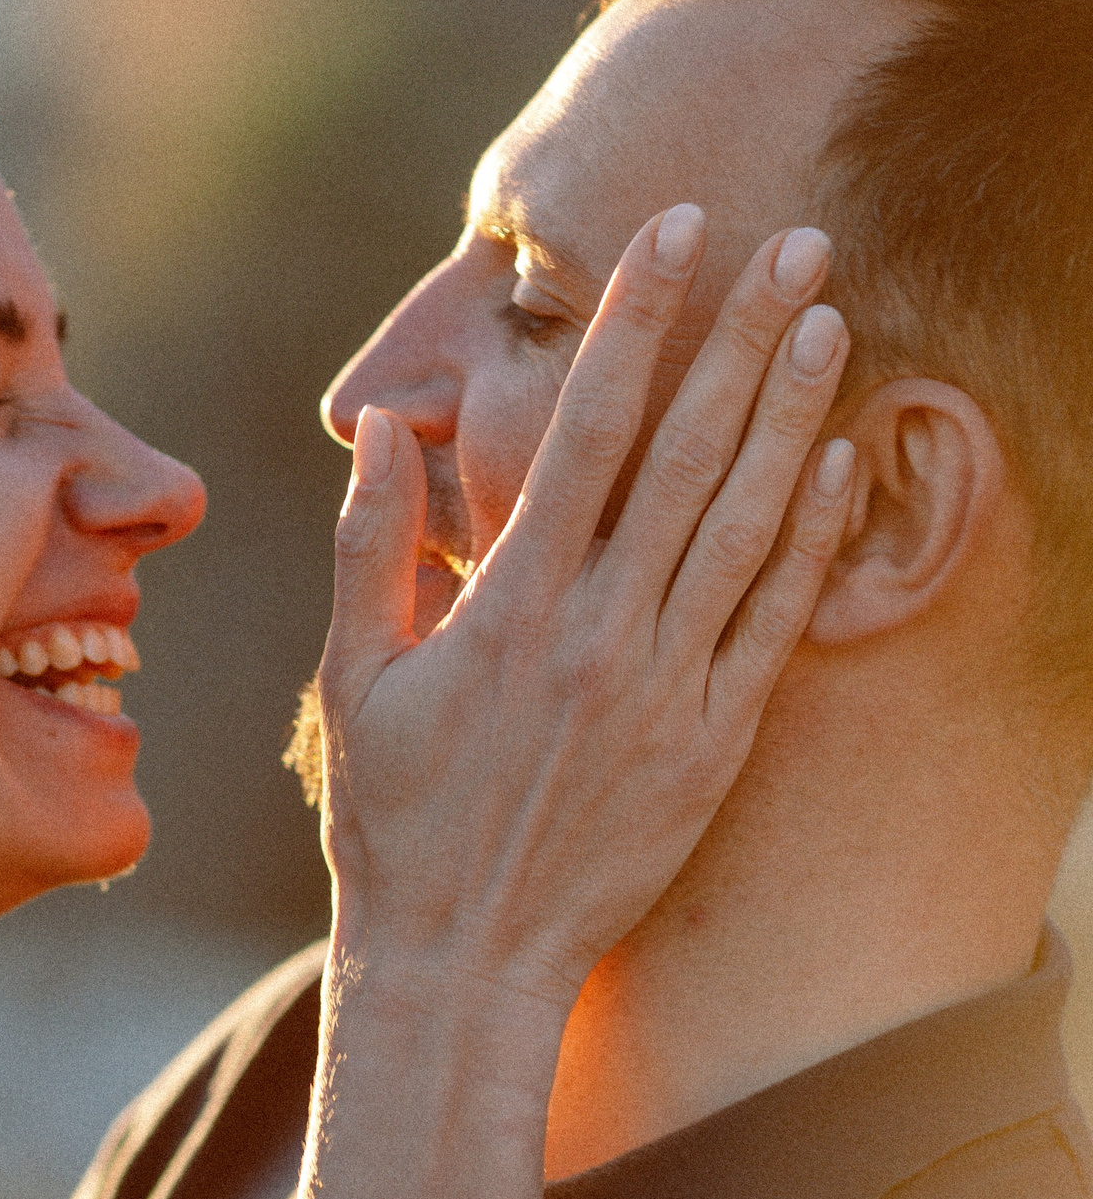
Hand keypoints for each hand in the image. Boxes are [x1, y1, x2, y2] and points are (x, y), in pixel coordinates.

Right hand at [312, 204, 857, 1014]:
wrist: (463, 962)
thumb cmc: (393, 820)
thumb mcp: (355, 678)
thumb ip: (372, 546)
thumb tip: (382, 429)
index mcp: (510, 607)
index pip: (585, 430)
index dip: (635, 323)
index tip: (674, 236)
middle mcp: (600, 634)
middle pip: (690, 455)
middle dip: (743, 336)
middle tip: (796, 240)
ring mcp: (667, 691)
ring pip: (747, 523)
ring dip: (795, 414)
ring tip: (833, 320)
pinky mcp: (712, 746)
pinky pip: (775, 623)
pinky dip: (813, 538)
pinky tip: (843, 463)